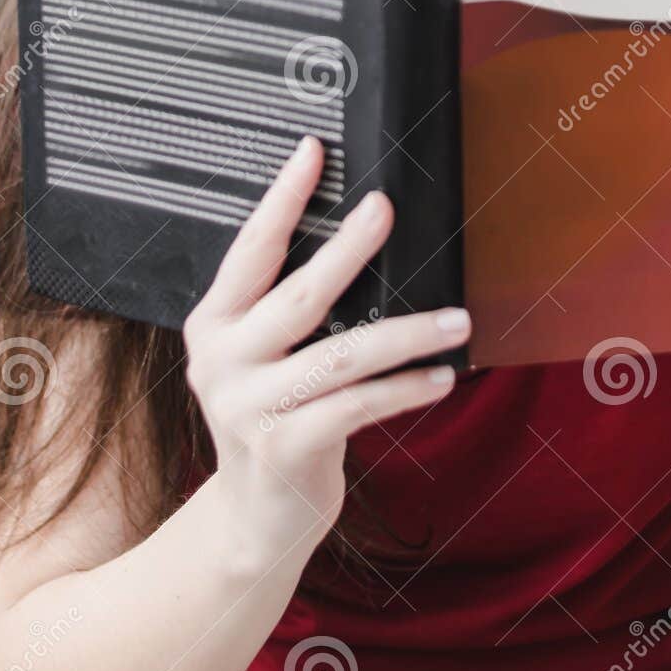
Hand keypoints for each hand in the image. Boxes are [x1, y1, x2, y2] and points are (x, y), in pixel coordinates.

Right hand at [183, 137, 469, 575]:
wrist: (255, 520)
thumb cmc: (273, 419)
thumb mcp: (262, 358)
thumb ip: (286, 310)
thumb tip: (366, 239)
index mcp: (214, 323)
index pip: (251, 248)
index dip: (282, 197)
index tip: (313, 150)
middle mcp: (222, 360)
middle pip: (299, 293)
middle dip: (349, 247)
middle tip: (387, 208)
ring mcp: (249, 407)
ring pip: (344, 354)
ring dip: (409, 332)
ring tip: (457, 319)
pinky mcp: (286, 448)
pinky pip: (360, 406)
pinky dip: (407, 388)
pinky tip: (443, 375)